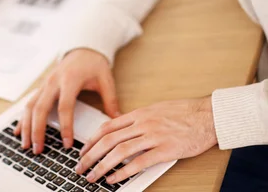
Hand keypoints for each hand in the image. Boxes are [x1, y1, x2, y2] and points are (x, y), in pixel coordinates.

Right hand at [15, 49, 119, 152]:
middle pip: (41, 108)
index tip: (67, 144)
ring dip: (27, 126)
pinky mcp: (42, 86)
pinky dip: (23, 118)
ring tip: (26, 145)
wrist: (83, 48)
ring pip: (31, 106)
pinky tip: (19, 131)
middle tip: (38, 150)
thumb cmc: (94, 63)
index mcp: (70, 79)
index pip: (65, 106)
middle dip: (38, 130)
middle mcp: (54, 81)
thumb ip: (110, 99)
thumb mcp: (105, 78)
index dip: (65, 126)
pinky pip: (29, 103)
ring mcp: (46, 83)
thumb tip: (117, 119)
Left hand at [76, 97, 216, 184]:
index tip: (83, 150)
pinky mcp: (165, 150)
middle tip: (81, 167)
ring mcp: (153, 136)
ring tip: (93, 176)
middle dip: (91, 155)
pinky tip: (114, 179)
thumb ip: (138, 120)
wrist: (206, 116)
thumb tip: (122, 129)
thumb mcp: (155, 110)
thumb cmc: (184, 113)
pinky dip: (123, 172)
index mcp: (139, 114)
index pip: (108, 127)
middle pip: (109, 140)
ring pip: (120, 152)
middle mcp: (142, 124)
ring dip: (102, 165)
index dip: (92, 140)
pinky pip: (139, 163)